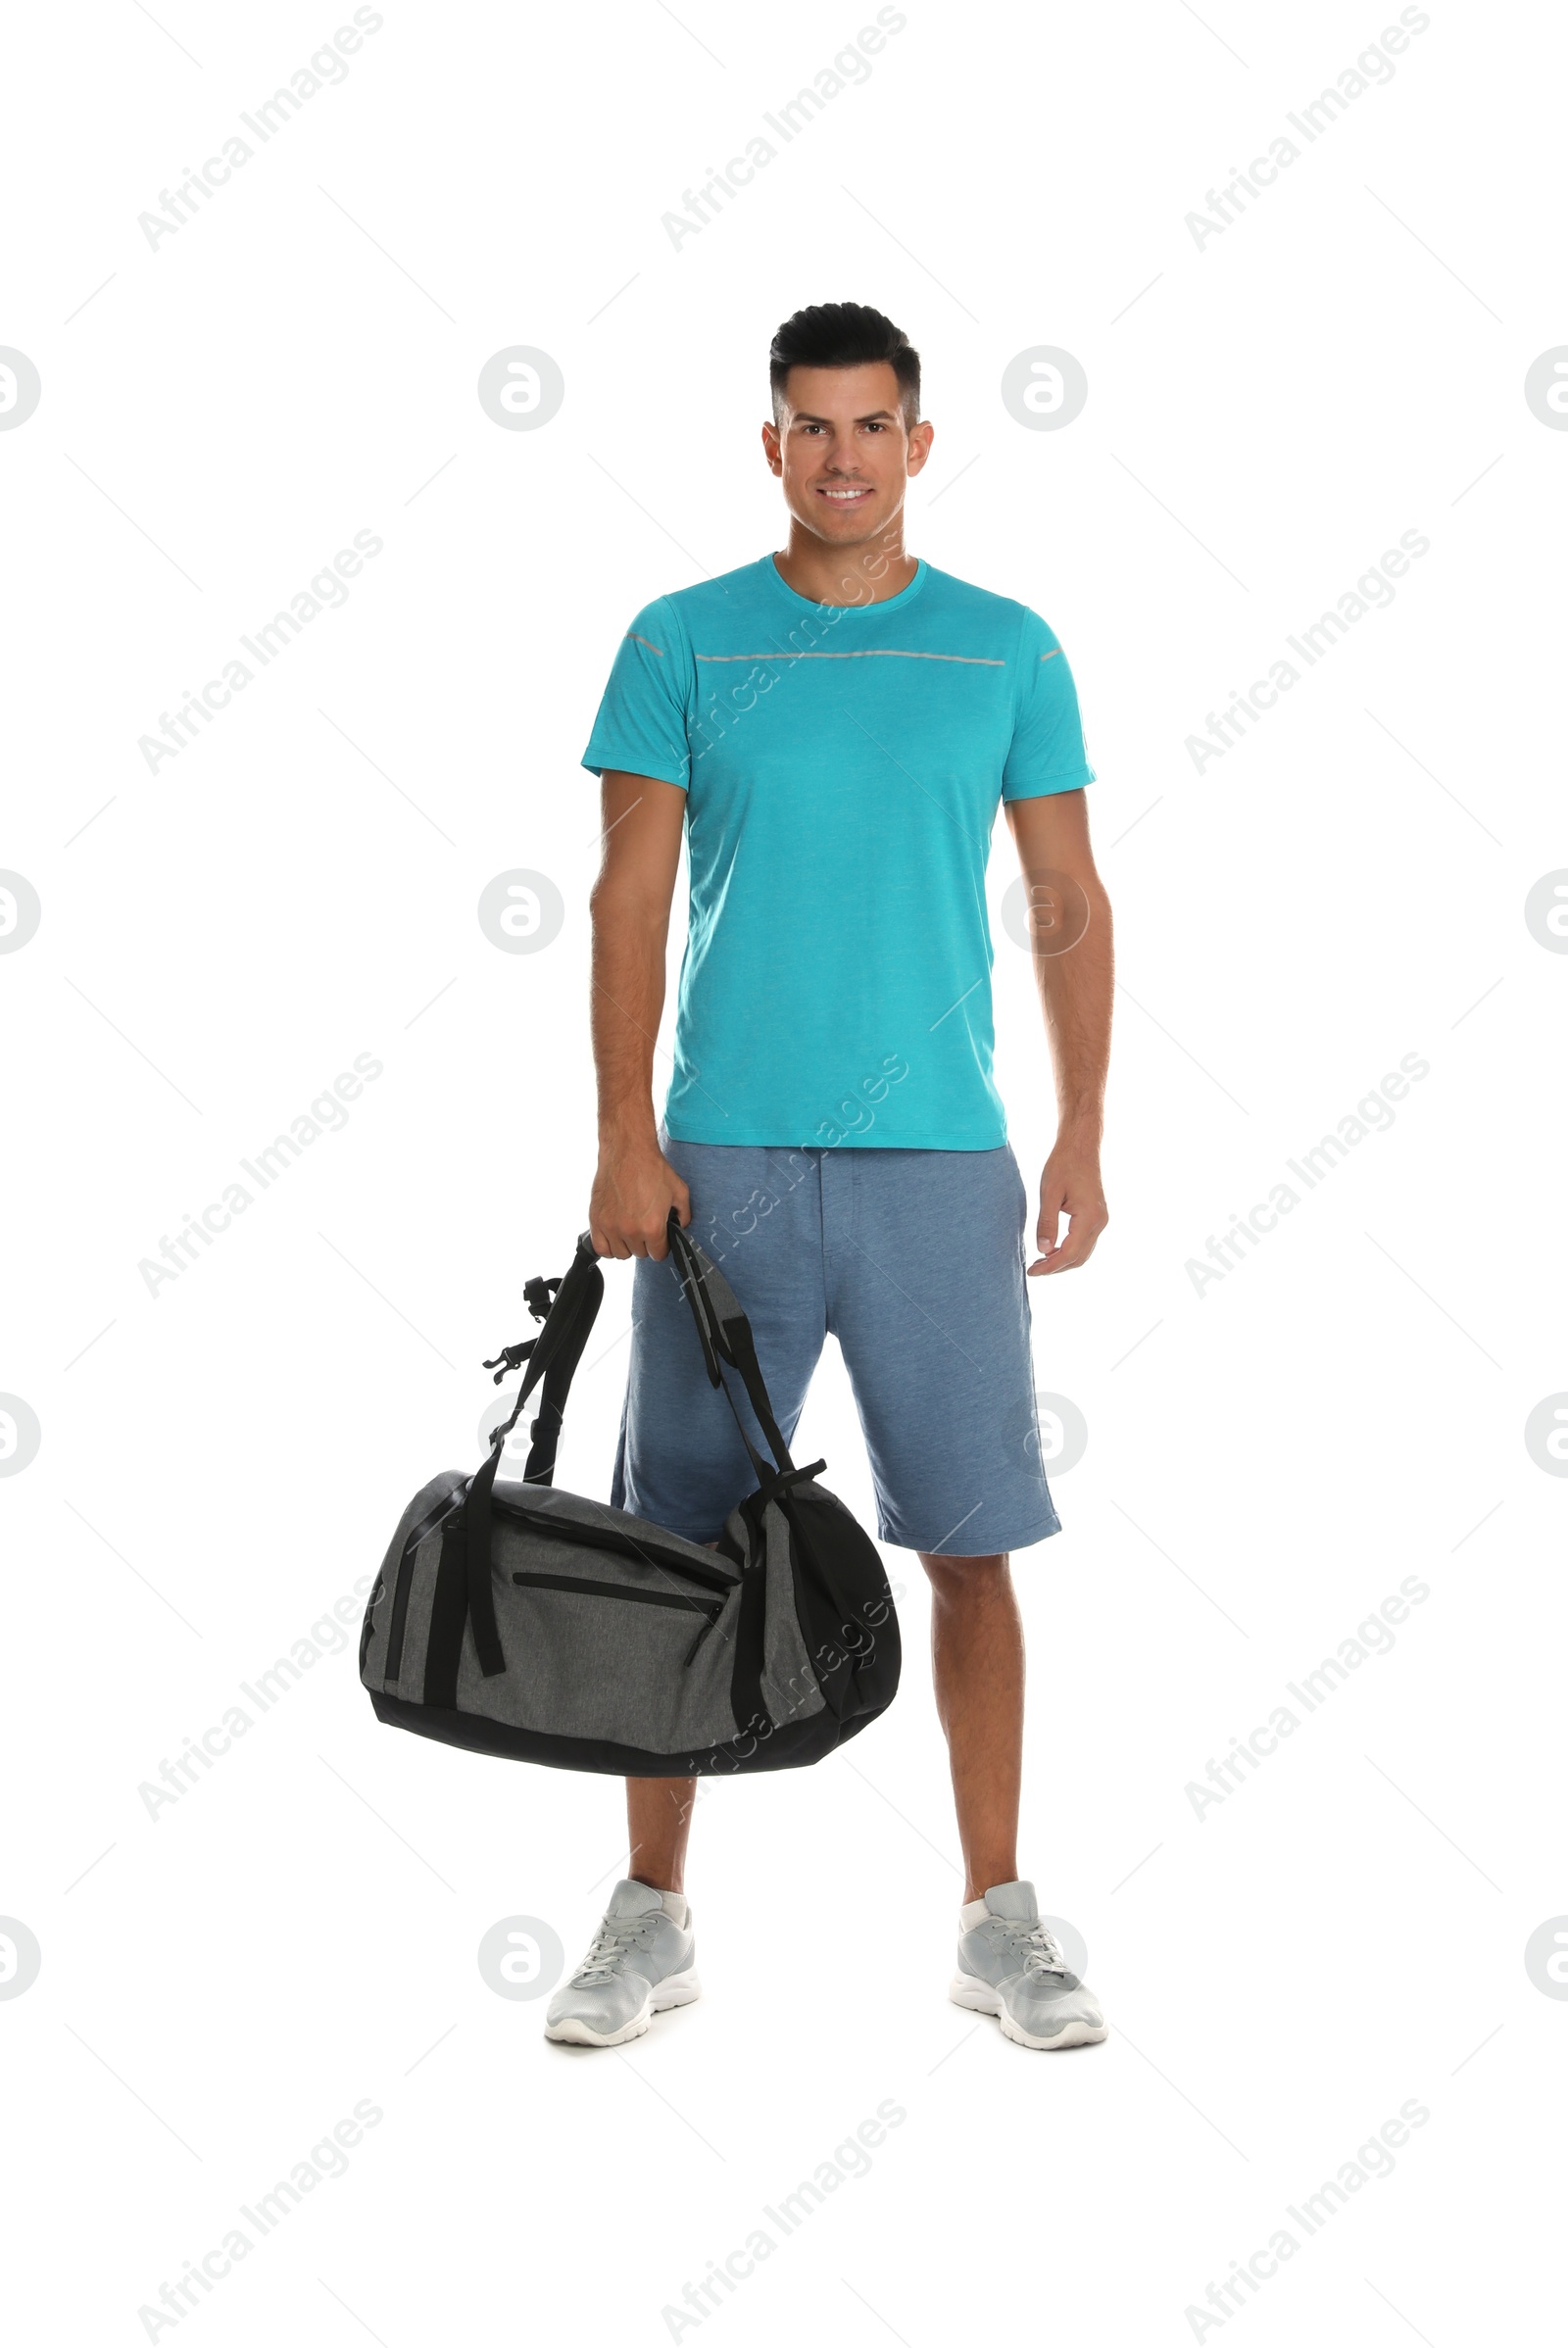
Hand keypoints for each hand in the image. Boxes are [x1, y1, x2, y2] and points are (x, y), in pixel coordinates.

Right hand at [589, 1132, 690, 1260]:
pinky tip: (615, 1235)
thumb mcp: (679, 1191)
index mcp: (652, 1227)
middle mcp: (630, 1231)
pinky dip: (608, 1246)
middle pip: (640, 1253)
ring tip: (630, 1229)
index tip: (660, 1237)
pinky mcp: (596, 1220)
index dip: (662, 1246)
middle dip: (645, 1243)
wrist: (628, 1152)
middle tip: (645, 1226)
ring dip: (627, 1245)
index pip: (658, 1254)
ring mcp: (611, 1226)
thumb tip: (680, 1227)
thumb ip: (683, 1215)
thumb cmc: (652, 1169)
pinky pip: (601, 1249)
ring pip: (621, 1254)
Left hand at [1030, 1138, 1107, 1274]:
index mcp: (1089, 1217)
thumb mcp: (1049, 1193)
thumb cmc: (1064, 1165)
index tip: (1031, 1271)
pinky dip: (1070, 1251)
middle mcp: (1099, 1222)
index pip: (1069, 1253)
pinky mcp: (1097, 1217)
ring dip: (1063, 1261)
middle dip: (1056, 1268)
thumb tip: (1043, 1250)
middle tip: (1033, 1270)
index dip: (1050, 1266)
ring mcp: (1100, 1220)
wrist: (1081, 1147)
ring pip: (1083, 1253)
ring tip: (1040, 1262)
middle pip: (1079, 1258)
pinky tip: (1053, 1250)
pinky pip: (1085, 1242)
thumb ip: (1047, 1222)